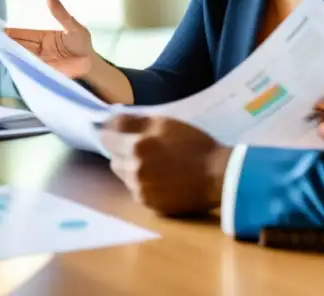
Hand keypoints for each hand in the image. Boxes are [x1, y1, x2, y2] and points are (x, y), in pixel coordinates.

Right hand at [5, 0, 94, 78]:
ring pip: (22, 58)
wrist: (92, 66)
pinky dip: (20, 68)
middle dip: (6, 45)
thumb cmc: (83, 44)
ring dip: (11, 57)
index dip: (10, 33)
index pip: (23, 34)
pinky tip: (11, 67)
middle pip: (19, 46)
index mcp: (43, 37)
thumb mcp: (72, 25)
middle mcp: (39, 50)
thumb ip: (59, 12)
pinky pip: (29, 71)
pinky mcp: (43, 73)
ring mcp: (40, 62)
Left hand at [98, 115, 231, 216]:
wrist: (217, 176)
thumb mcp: (166, 123)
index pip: (107, 135)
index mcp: (138, 144)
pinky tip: (161, 178)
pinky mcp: (146, 203)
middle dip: (121, 149)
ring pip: (122, 173)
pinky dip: (142, 182)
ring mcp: (139, 187)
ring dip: (130, 166)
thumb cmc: (195, 144)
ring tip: (155, 163)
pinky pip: (134, 188)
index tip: (117, 130)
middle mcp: (134, 167)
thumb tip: (110, 120)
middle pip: (112, 155)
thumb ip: (135, 121)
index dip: (111, 131)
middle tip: (142, 146)